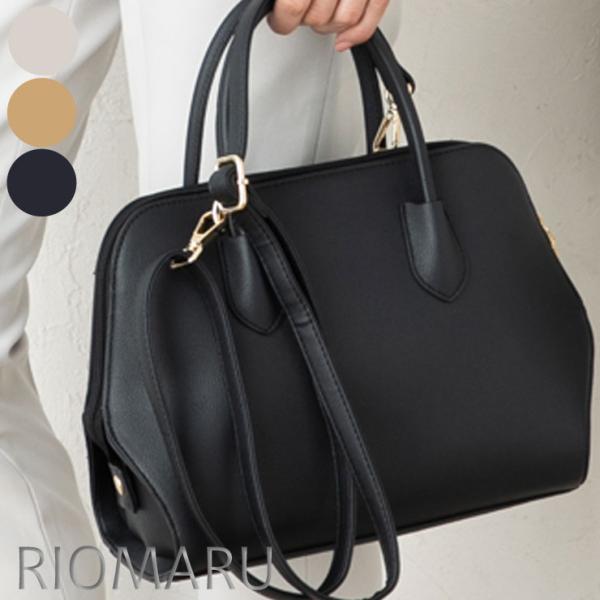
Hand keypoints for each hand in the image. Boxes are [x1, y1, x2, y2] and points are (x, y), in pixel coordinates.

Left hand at [269, 0, 389, 51]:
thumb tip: (274, 7)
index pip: (293, 7)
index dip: (282, 20)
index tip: (279, 21)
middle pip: (317, 17)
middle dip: (306, 20)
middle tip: (300, 14)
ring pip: (343, 21)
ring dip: (329, 26)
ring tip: (321, 15)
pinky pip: (374, 14)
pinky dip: (358, 33)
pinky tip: (343, 39)